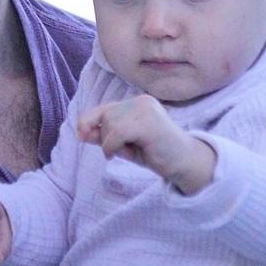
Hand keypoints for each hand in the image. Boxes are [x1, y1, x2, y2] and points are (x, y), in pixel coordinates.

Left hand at [77, 95, 215, 193]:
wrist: (184, 163)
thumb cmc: (155, 153)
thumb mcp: (125, 145)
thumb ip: (104, 136)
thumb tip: (80, 132)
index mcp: (137, 103)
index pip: (104, 108)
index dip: (88, 121)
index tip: (80, 134)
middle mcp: (141, 101)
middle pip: (106, 116)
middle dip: (107, 136)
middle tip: (126, 150)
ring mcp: (146, 109)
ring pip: (110, 124)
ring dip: (111, 143)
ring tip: (130, 151)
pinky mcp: (148, 122)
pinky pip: (117, 133)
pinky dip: (112, 146)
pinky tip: (121, 154)